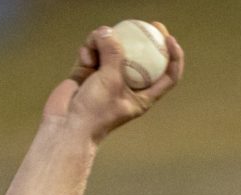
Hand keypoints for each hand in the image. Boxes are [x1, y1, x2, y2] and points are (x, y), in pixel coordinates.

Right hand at [43, 23, 182, 139]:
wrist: (66, 125)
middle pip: (141, 56)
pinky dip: (89, 50)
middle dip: (142, 39)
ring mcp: (107, 77)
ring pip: (113, 49)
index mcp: (142, 95)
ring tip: (96, 45)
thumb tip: (107, 32)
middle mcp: (127, 85)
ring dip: (104, 43)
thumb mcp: (111, 80)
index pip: (167, 76)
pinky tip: (85, 57)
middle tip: (144, 24)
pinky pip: (93, 51)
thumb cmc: (95, 113)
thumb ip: (113, 54)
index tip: (169, 40)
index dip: (174, 58)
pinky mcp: (89, 71)